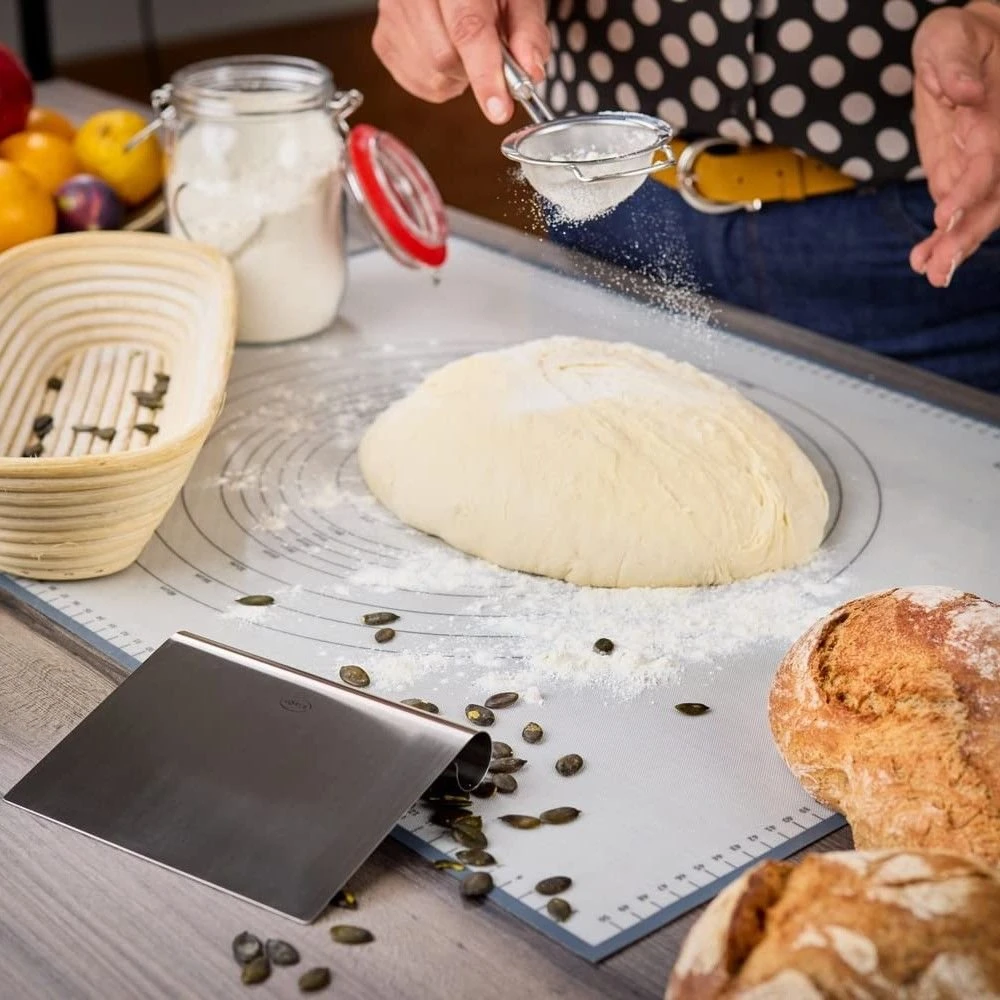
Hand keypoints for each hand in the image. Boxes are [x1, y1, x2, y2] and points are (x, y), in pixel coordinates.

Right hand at [372, 0, 549, 123]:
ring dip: (456, 76)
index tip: (499, 109)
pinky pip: (416, 82)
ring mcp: (392, 14)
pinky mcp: (383, 39)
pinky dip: (439, 80)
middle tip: (485, 52)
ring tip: (462, 48)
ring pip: (430, 75)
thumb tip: (531, 73)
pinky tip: (445, 54)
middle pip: (444, 58)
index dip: (485, 74)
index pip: (468, 29)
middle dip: (472, 69)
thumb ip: (528, 31)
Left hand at [910, 1, 999, 286]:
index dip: (972, 187)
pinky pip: (959, 214)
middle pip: (993, 197)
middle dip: (967, 234)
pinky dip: (943, 239)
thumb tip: (963, 91)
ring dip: (956, 246)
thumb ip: (955, 63)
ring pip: (980, 213)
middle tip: (940, 267)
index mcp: (997, 115)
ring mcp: (982, 166)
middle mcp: (997, 147)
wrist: (968, 50)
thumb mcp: (951, 38)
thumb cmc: (959, 39)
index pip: (992, 158)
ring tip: (931, 273)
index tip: (945, 213)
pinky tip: (923, 263)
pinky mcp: (963, 178)